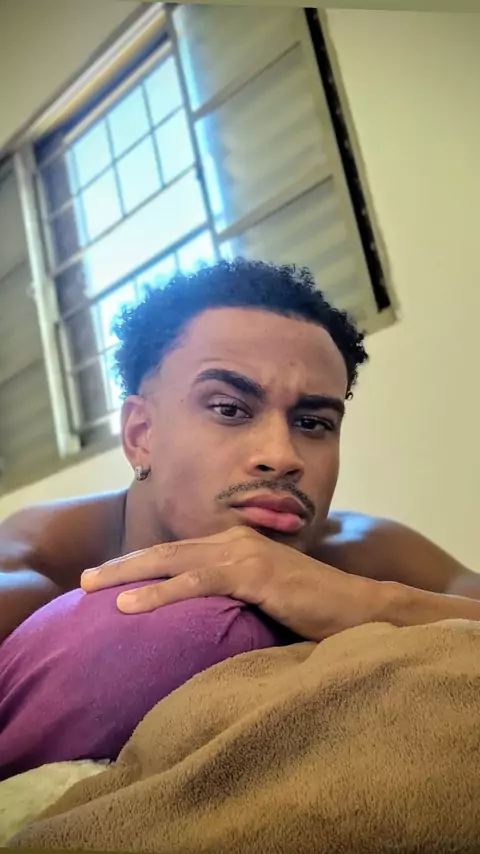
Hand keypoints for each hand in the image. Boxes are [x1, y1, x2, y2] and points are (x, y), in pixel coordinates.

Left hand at [81, 526, 384, 641]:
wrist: (356, 608)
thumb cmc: (310, 609)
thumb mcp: (261, 598)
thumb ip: (230, 597)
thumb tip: (197, 620)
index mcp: (235, 543)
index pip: (177, 552)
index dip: (140, 564)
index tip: (107, 580)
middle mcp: (235, 540)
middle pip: (166, 550)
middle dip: (121, 565)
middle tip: (84, 580)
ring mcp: (245, 553)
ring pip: (174, 560)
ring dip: (129, 574)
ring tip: (92, 588)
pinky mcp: (254, 573)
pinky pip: (198, 582)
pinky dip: (161, 592)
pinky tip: (132, 605)